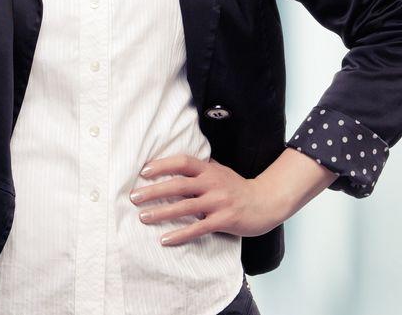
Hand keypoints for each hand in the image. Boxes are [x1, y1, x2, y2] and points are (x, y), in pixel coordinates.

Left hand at [129, 154, 286, 245]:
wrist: (267, 202)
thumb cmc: (238, 187)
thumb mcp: (219, 171)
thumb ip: (199, 168)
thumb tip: (173, 163)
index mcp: (209, 170)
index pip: (182, 162)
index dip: (162, 165)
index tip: (143, 172)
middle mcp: (212, 184)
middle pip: (178, 185)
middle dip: (153, 191)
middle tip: (134, 197)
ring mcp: (218, 202)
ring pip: (184, 207)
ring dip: (161, 212)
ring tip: (143, 217)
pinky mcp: (224, 221)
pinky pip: (198, 228)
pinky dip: (180, 234)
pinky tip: (164, 239)